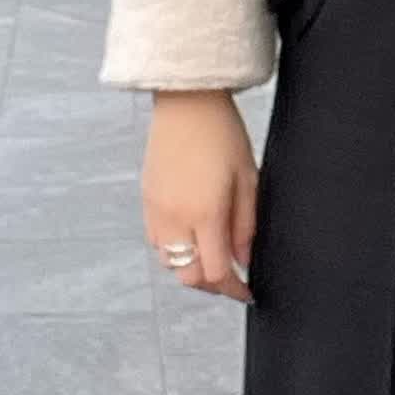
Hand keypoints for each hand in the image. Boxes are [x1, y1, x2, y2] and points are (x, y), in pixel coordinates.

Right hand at [142, 89, 257, 302]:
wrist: (187, 101)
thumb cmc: (223, 134)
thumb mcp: (248, 178)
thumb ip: (246, 224)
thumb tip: (244, 261)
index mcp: (204, 214)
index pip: (214, 273)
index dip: (233, 290)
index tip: (248, 292)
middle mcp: (174, 218)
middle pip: (187, 277)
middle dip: (211, 285)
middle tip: (232, 278)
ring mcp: (155, 210)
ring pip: (169, 262)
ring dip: (191, 268)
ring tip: (214, 256)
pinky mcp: (146, 200)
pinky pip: (157, 242)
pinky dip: (175, 250)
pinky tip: (194, 235)